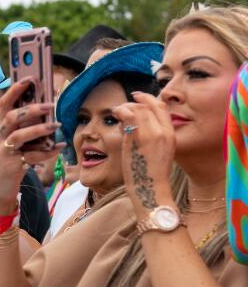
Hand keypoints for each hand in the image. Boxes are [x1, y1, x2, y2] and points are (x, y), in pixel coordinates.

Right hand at [0, 79, 62, 213]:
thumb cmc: (10, 162)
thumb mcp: (14, 142)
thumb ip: (26, 128)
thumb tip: (47, 112)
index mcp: (0, 128)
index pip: (3, 104)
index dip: (15, 89)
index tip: (31, 78)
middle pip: (11, 117)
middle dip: (31, 109)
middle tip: (50, 105)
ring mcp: (3, 151)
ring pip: (19, 136)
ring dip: (39, 129)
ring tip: (56, 126)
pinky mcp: (11, 166)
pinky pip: (31, 157)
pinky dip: (47, 152)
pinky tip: (59, 147)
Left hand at [112, 93, 175, 217]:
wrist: (151, 190)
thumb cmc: (151, 177)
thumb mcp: (160, 154)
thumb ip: (154, 139)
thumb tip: (138, 127)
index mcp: (171, 135)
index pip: (161, 108)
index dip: (148, 99)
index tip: (138, 97)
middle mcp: (163, 131)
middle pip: (148, 106)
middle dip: (134, 103)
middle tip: (123, 107)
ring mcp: (150, 133)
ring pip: (137, 108)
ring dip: (125, 107)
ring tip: (118, 113)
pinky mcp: (137, 137)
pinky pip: (127, 115)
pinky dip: (120, 111)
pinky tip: (115, 115)